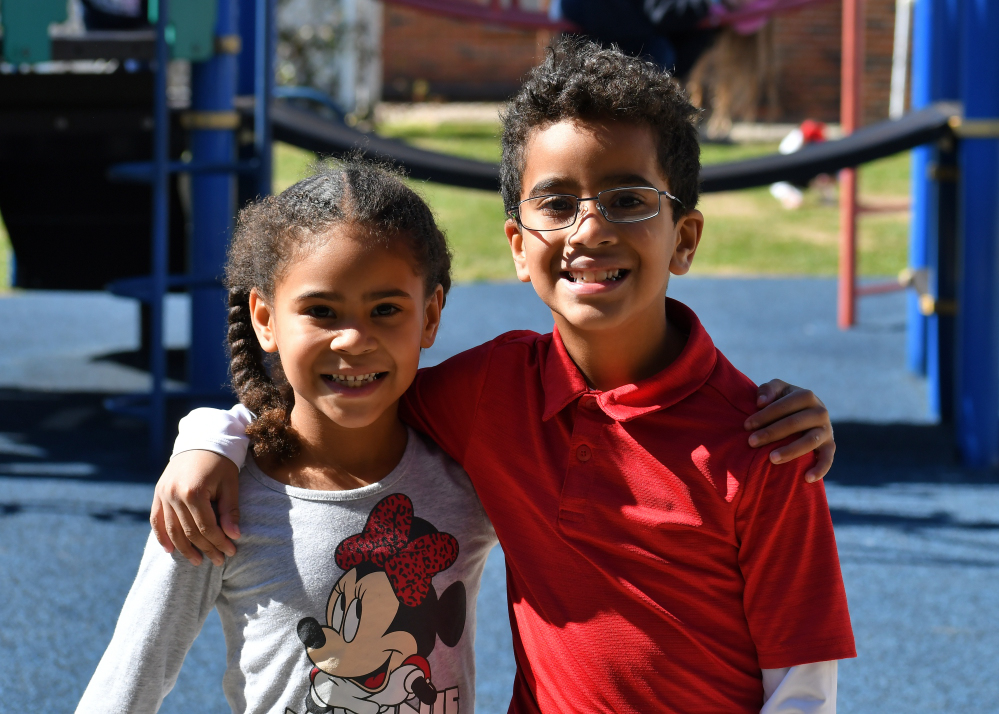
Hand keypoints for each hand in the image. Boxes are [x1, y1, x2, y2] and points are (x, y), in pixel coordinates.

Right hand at [150, 450, 240, 565]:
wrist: (201, 440)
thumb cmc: (221, 463)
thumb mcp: (230, 484)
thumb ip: (229, 510)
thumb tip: (233, 536)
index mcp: (194, 492)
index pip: (207, 527)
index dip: (219, 542)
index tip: (230, 552)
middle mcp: (174, 494)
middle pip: (189, 532)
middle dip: (205, 548)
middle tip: (218, 561)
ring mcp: (163, 494)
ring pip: (172, 530)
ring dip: (184, 548)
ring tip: (198, 561)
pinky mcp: (158, 492)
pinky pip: (156, 520)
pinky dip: (162, 536)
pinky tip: (171, 550)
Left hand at [743, 380, 833, 482]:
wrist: (803, 414)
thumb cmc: (784, 402)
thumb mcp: (777, 390)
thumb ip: (768, 389)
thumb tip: (761, 402)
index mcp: (807, 396)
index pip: (785, 405)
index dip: (765, 415)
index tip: (746, 426)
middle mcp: (820, 412)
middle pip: (795, 423)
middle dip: (771, 433)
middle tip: (751, 442)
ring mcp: (827, 430)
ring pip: (810, 441)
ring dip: (791, 450)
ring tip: (771, 459)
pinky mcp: (830, 446)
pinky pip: (827, 459)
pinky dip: (820, 469)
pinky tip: (806, 478)